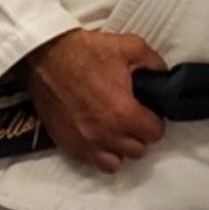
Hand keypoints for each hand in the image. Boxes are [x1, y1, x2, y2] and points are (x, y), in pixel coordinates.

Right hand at [21, 28, 166, 172]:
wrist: (46, 56)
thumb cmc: (88, 51)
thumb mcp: (132, 46)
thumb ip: (154, 65)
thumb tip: (162, 78)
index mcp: (124, 112)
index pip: (155, 134)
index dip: (155, 121)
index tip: (149, 111)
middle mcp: (105, 134)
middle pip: (137, 151)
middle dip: (139, 135)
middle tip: (133, 118)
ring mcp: (84, 142)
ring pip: (114, 163)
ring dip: (119, 148)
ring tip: (116, 130)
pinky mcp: (66, 144)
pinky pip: (90, 162)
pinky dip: (98, 153)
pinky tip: (98, 136)